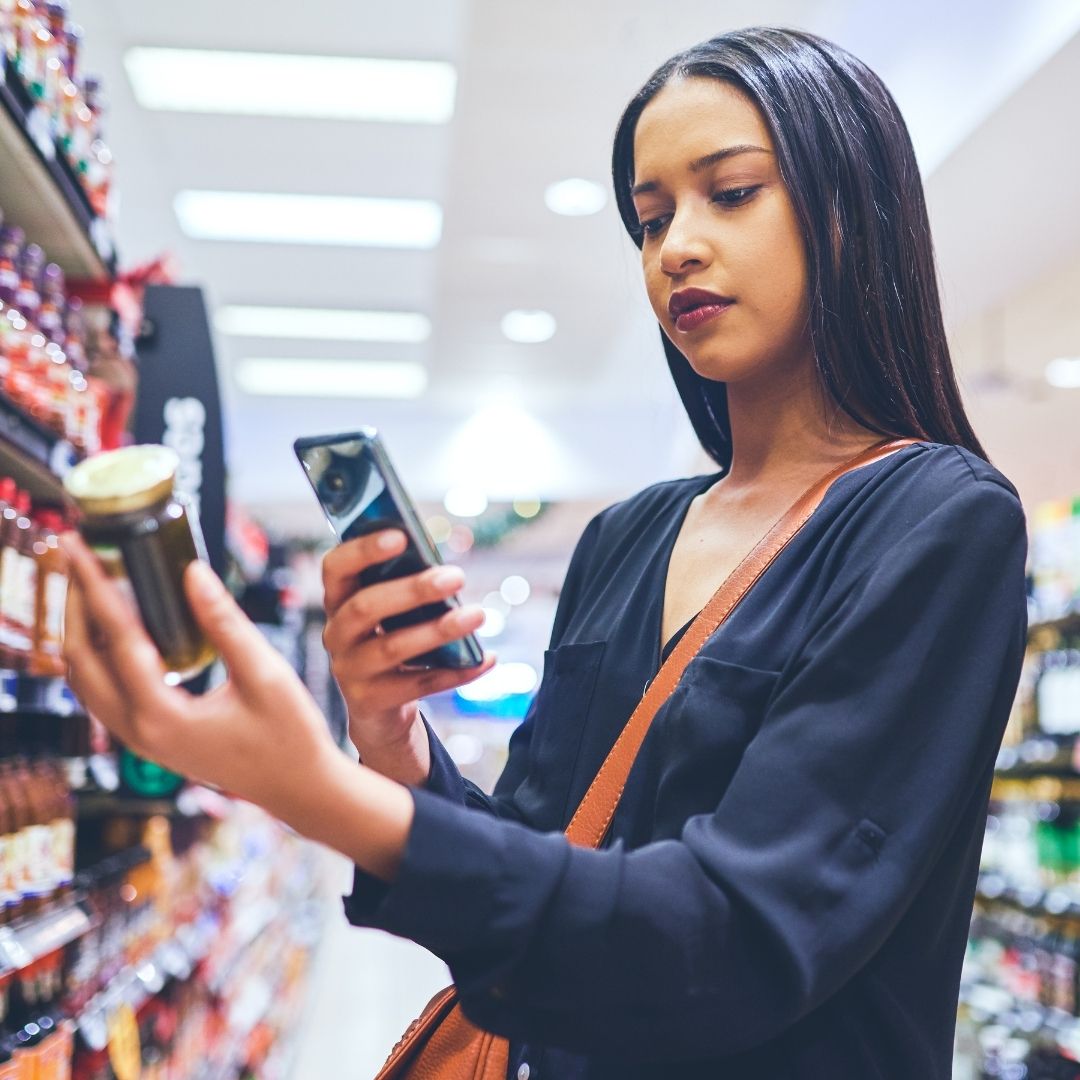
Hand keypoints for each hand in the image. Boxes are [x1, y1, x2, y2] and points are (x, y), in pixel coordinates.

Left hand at [62, 533, 340, 823]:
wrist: (299, 787)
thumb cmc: (291, 736)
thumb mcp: (265, 674)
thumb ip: (224, 623)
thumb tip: (191, 571)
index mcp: (162, 716)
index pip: (115, 638)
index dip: (94, 586)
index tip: (78, 548)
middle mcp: (139, 731)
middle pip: (80, 659)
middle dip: (75, 603)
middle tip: (79, 557)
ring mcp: (140, 739)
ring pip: (85, 678)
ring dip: (82, 629)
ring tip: (94, 584)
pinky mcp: (150, 737)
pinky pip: (103, 692)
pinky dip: (99, 653)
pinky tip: (119, 627)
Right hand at [321, 529, 494, 784]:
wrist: (378, 708)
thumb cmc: (390, 639)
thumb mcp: (390, 612)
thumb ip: (405, 587)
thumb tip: (447, 572)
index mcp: (337, 601)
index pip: (336, 568)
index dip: (363, 550)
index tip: (401, 536)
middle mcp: (335, 634)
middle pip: (366, 606)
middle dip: (413, 589)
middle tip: (456, 577)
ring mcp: (349, 670)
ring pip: (393, 647)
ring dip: (439, 630)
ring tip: (478, 615)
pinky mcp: (369, 702)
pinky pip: (418, 685)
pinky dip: (456, 672)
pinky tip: (486, 659)